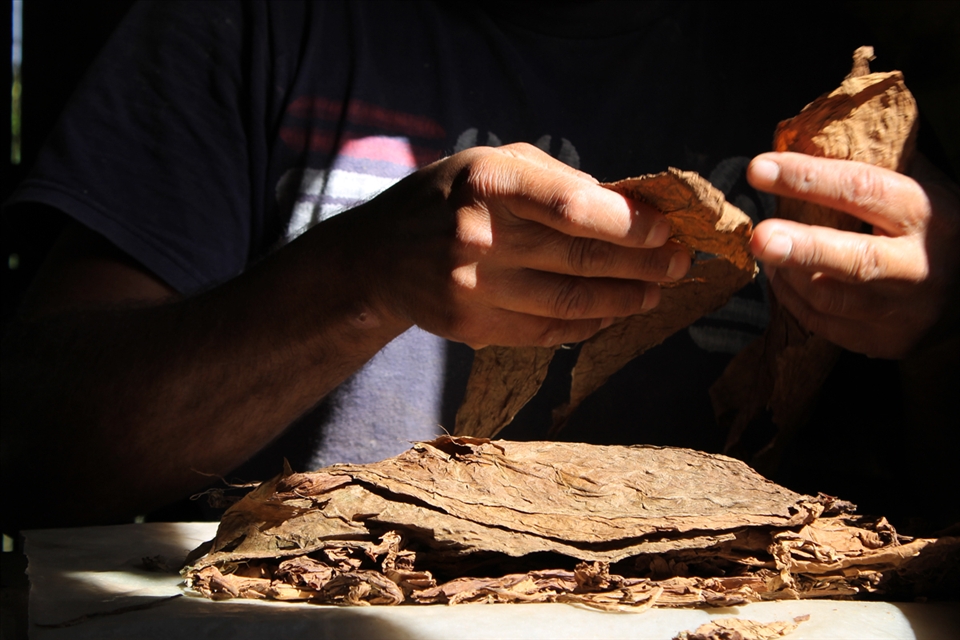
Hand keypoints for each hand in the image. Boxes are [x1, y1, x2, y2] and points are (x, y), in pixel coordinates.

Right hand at [343, 143, 690, 347]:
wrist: (378, 257)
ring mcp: (473, 287)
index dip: (629, 223)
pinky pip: (546, 331)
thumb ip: (556, 181)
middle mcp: (478, 236)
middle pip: (580, 259)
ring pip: (569, 302)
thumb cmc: (446, 198)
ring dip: (624, 300)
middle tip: (678, 264)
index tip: (666, 230)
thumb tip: (626, 207)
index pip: (574, 208)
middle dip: (642, 264)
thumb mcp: (493, 164)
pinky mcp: (472, 326)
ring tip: (654, 293)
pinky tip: (611, 314)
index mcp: (489, 183)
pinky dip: (587, 324)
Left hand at [747, 151, 959, 358]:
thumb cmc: (937, 228)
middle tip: (759, 236)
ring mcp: (904, 311)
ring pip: (832, 298)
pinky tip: (782, 276)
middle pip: (856, 261)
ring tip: (764, 248)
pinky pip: (825, 323)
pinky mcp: (886, 342)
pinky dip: (793, 299)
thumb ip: (878, 162)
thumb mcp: (926, 187)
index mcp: (926, 214)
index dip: (808, 179)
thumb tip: (806, 133)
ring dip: (787, 273)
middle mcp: (918, 266)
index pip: (862, 190)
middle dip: (803, 248)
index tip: (759, 169)